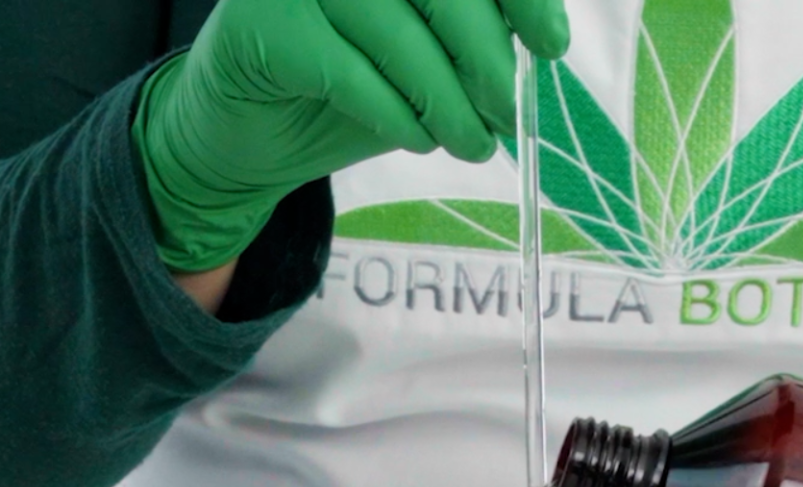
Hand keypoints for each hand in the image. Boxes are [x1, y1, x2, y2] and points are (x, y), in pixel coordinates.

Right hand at [133, 0, 569, 271]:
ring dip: (446, 99)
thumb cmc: (345, 86)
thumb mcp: (422, 59)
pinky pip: (349, 73)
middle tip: (507, 112)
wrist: (249, 134)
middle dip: (485, 54)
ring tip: (471, 144)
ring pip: (396, 31)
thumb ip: (471, 43)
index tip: (552, 44)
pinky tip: (416, 139)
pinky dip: (394, 114)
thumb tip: (541, 48)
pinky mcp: (261, 25)